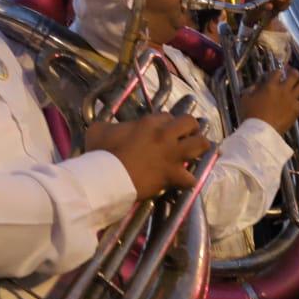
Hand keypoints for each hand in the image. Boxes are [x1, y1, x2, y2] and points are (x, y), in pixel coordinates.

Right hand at [83, 112, 210, 196]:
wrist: (107, 177)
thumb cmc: (101, 152)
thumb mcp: (99, 130)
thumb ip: (108, 125)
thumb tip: (105, 127)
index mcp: (148, 123)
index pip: (168, 115)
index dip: (167, 122)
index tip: (162, 129)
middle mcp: (165, 135)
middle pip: (190, 122)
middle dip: (191, 128)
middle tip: (185, 136)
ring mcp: (172, 155)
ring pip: (200, 145)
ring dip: (200, 148)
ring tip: (196, 152)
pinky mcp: (173, 175)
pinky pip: (190, 179)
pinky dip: (188, 181)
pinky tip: (184, 182)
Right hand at [238, 66, 298, 133]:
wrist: (261, 130)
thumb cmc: (251, 114)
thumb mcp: (245, 98)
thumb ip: (252, 89)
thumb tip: (257, 84)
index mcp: (270, 85)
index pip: (277, 72)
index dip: (278, 70)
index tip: (277, 72)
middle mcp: (283, 89)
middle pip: (293, 76)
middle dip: (293, 71)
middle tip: (292, 71)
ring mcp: (292, 99)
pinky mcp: (297, 109)